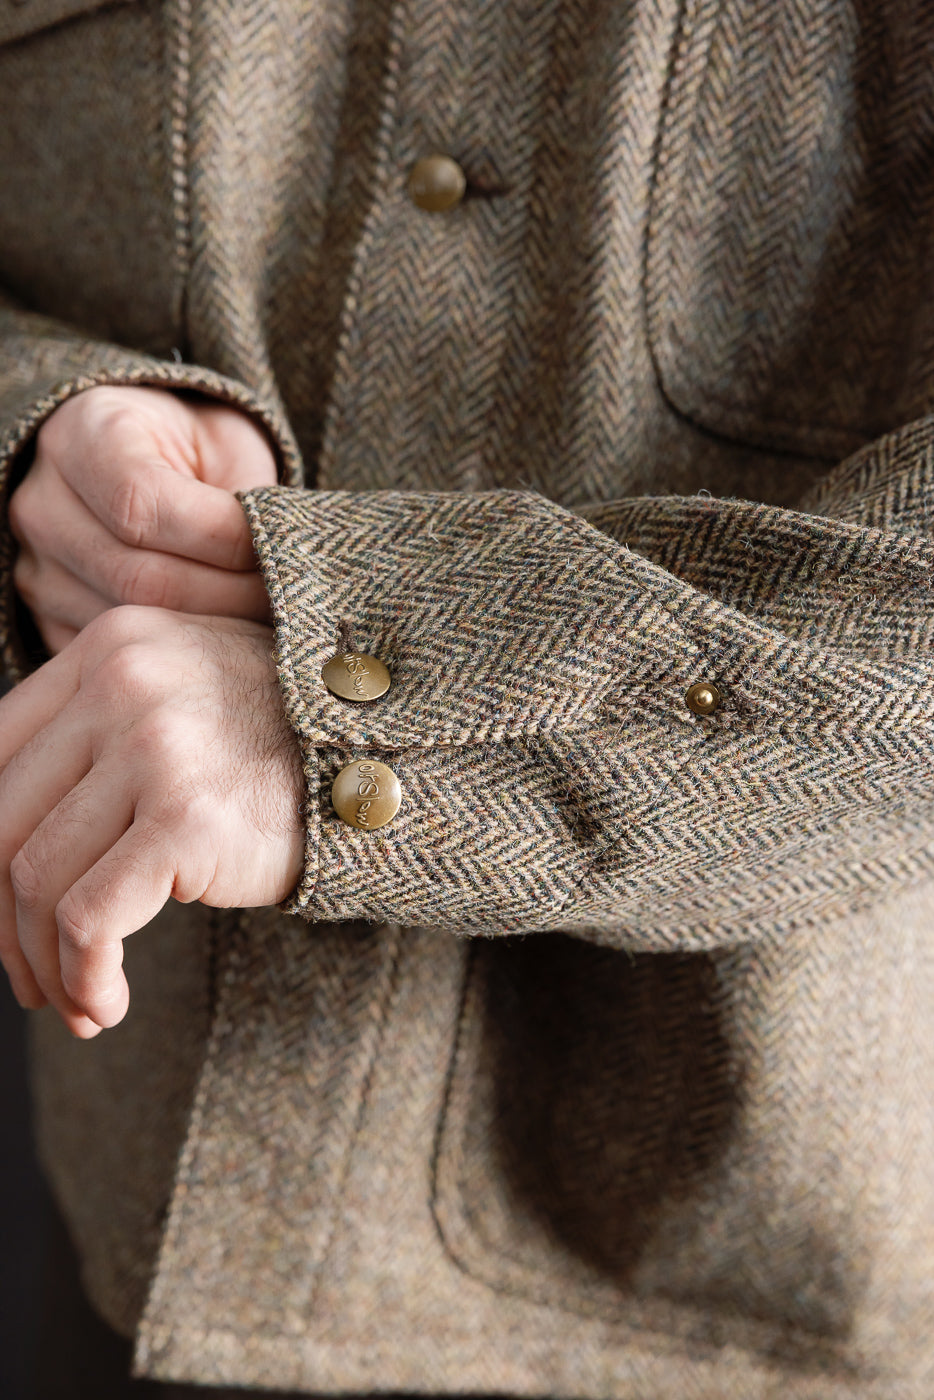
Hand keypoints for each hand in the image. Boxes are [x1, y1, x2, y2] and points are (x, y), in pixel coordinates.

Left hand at [0, 606, 304, 1036]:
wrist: (396, 755)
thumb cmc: (290, 747)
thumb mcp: (185, 704)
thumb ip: (103, 735)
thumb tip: (12, 849)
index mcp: (110, 646)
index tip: (6, 912)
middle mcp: (120, 681)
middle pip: (4, 826)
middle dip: (5, 924)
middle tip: (31, 978)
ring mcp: (153, 744)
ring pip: (37, 880)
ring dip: (46, 964)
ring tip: (78, 1004)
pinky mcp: (185, 815)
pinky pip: (89, 918)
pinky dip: (83, 976)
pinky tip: (105, 1005)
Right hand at [9, 386, 278, 653]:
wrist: (139, 464)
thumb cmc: (195, 450)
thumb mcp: (229, 445)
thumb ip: (248, 498)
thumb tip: (287, 563)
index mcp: (85, 434)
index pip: (144, 506)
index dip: (225, 540)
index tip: (281, 549)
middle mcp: (42, 503)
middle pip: (138, 579)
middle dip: (228, 596)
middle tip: (286, 601)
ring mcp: (37, 568)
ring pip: (130, 624)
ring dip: (209, 632)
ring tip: (261, 622)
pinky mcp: (47, 619)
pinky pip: (116, 653)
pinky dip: (177, 652)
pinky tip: (220, 640)